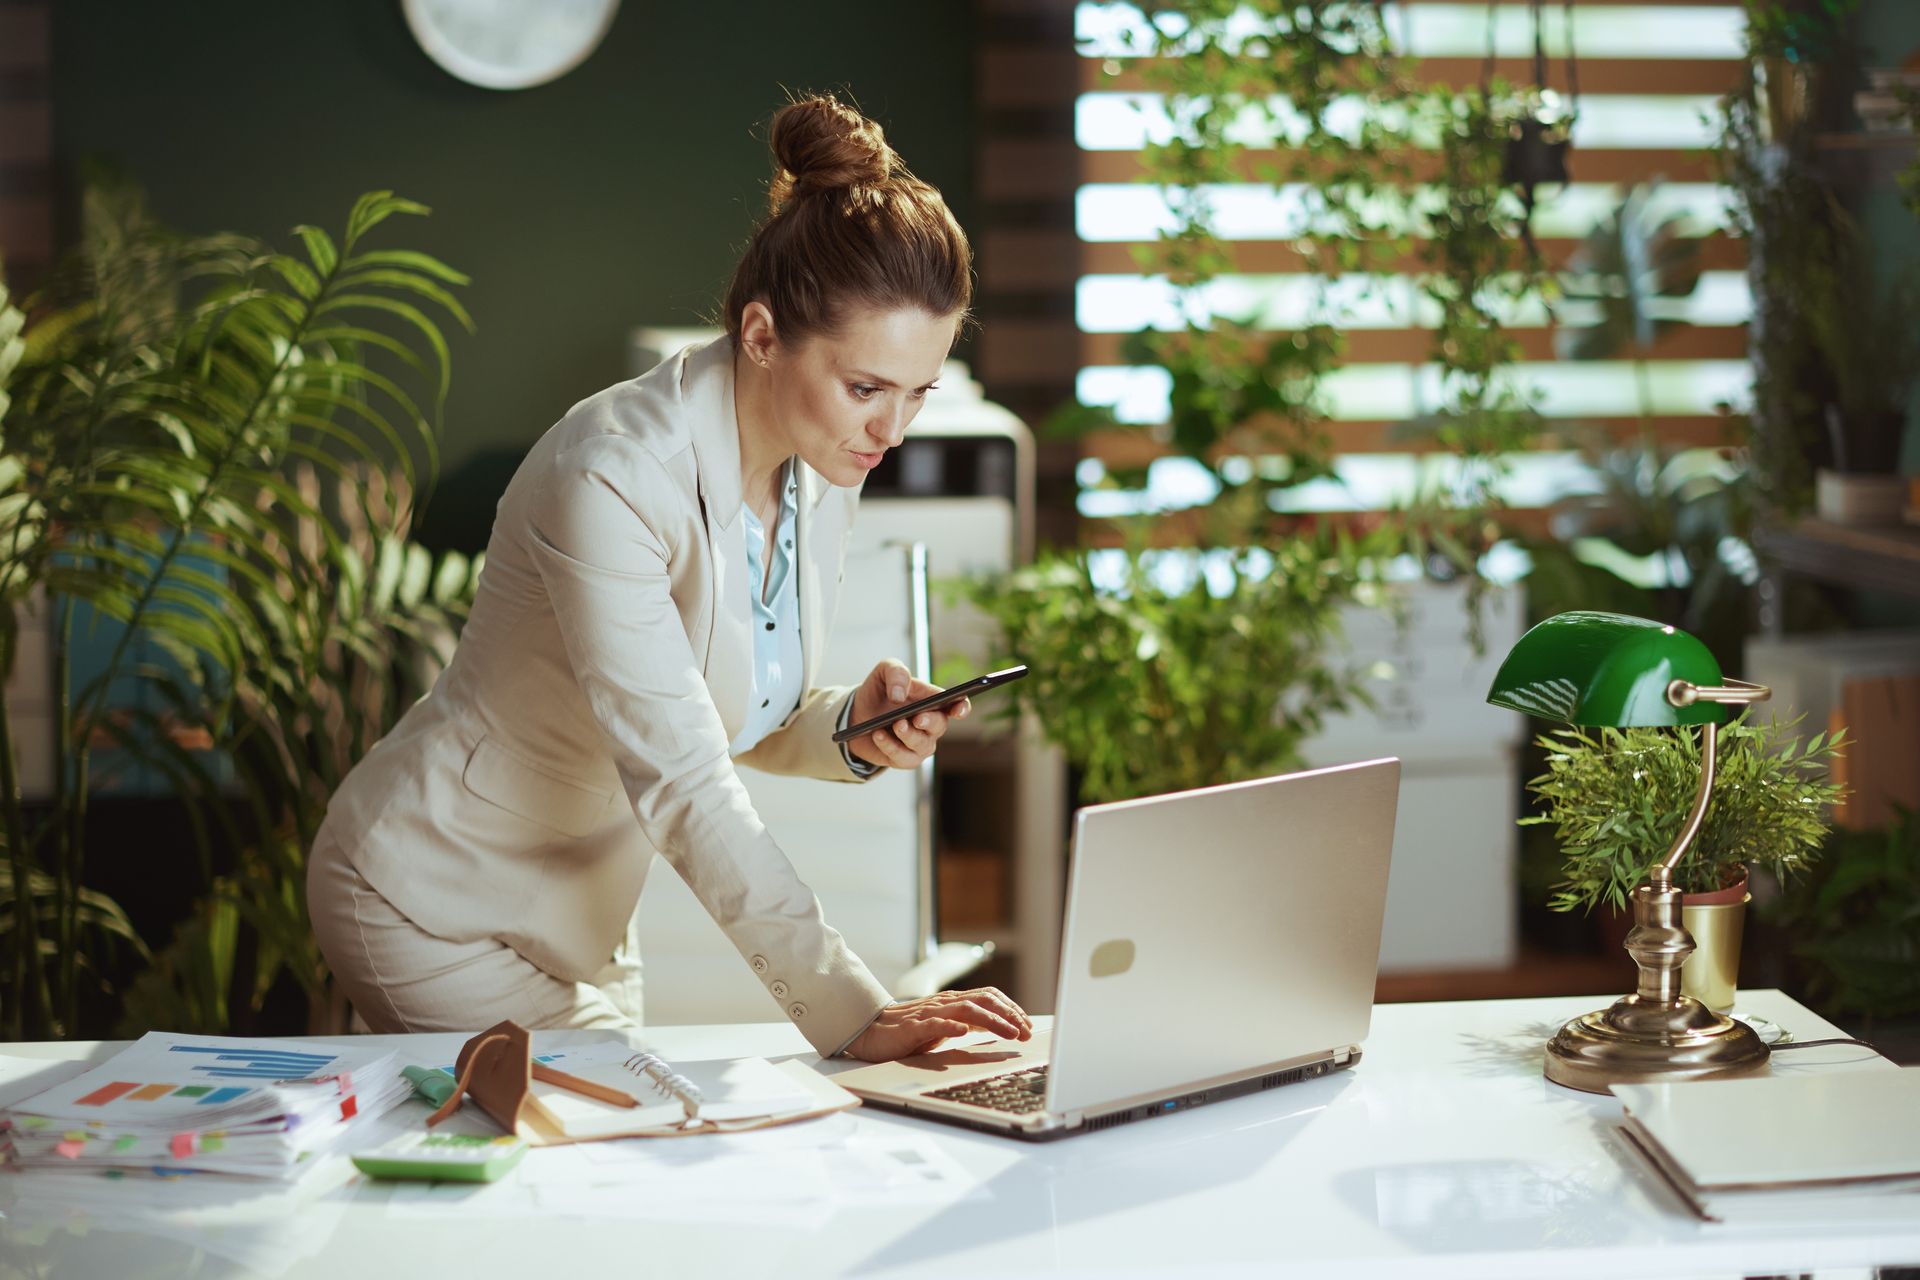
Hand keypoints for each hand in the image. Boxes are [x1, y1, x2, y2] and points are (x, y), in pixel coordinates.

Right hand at [843, 987, 1033, 1061]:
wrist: (871, 1032)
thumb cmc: (909, 1031)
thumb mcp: (944, 1025)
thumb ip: (966, 1021)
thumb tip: (997, 1025)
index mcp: (952, 1001)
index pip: (989, 997)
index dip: (1011, 1009)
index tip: (1026, 1025)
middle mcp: (944, 1003)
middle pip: (984, 1000)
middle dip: (1009, 1015)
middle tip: (1025, 1031)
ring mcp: (929, 1013)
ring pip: (967, 1010)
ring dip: (992, 1021)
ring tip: (1009, 1033)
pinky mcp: (913, 1028)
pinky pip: (935, 1024)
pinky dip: (951, 1025)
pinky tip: (964, 1031)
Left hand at [847, 658, 969, 770]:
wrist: (856, 715)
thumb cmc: (878, 692)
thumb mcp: (884, 672)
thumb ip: (896, 673)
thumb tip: (899, 695)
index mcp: (933, 701)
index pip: (958, 705)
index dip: (962, 708)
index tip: (958, 710)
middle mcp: (931, 725)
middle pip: (940, 725)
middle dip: (929, 721)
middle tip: (917, 718)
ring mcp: (920, 744)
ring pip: (922, 744)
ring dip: (908, 735)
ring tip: (895, 725)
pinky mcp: (904, 759)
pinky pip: (902, 757)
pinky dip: (889, 746)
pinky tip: (878, 735)